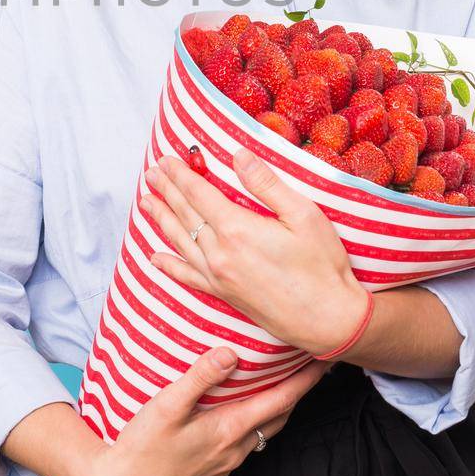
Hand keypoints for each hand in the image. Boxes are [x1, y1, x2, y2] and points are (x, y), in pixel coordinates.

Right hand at [75, 345, 331, 475]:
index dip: (305, 380)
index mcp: (229, 429)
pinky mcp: (215, 467)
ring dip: (280, 405)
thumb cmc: (142, 446)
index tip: (323, 359)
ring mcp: (227, 461)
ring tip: (285, 381)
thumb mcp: (167, 405)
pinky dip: (260, 419)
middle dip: (299, 390)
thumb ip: (200, 377)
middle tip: (311, 364)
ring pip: (267, 430)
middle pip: (281, 416)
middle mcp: (235, 448)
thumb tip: (231, 352)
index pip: (281, 400)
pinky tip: (247, 408)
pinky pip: (250, 440)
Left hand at [140, 146, 370, 355]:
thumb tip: (238, 155)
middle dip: (166, 191)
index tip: (166, 160)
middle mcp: (219, 253)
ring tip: (147, 203)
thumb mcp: (303, 215)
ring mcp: (219, 276)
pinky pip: (187, 276)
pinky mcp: (224, 294)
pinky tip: (156, 258)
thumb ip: (266, 184)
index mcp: (237, 229)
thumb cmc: (322, 265)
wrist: (328, 320)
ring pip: (181, 242)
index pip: (198, 194)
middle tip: (151, 174)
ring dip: (162, 220)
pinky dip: (169, 265)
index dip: (180, 175)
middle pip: (185, 215)